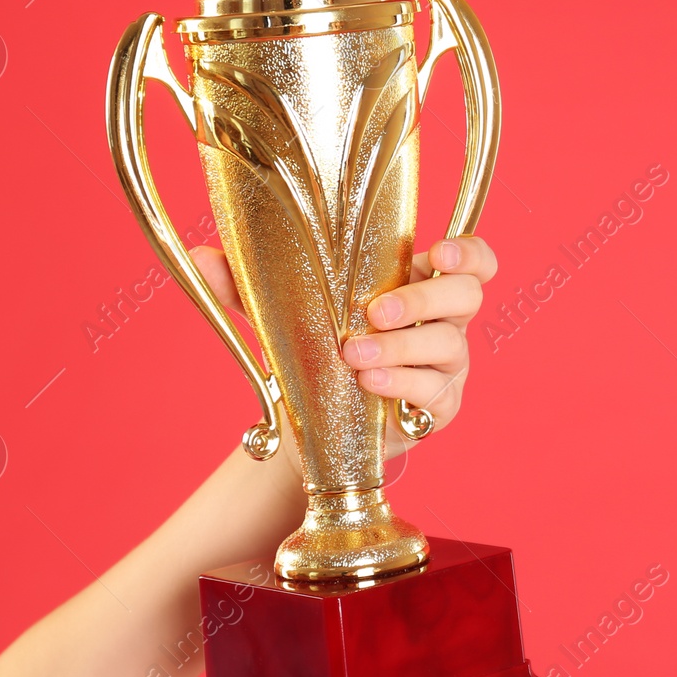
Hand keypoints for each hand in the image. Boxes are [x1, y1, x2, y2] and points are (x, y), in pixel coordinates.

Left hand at [190, 236, 497, 452]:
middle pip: (467, 296)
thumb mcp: (283, 316)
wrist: (313, 426)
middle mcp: (444, 322)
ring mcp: (446, 368)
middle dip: (424, 299)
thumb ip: (249, 286)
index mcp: (419, 284)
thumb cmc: (316, 354)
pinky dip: (402, 386)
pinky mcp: (437, 411)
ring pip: (449, 347)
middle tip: (373, 312)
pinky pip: (435, 396)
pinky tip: (368, 385)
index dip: (468, 251)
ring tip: (354, 356)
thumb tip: (204, 255)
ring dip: (402, 347)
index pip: (472, 260)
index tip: (438, 250)